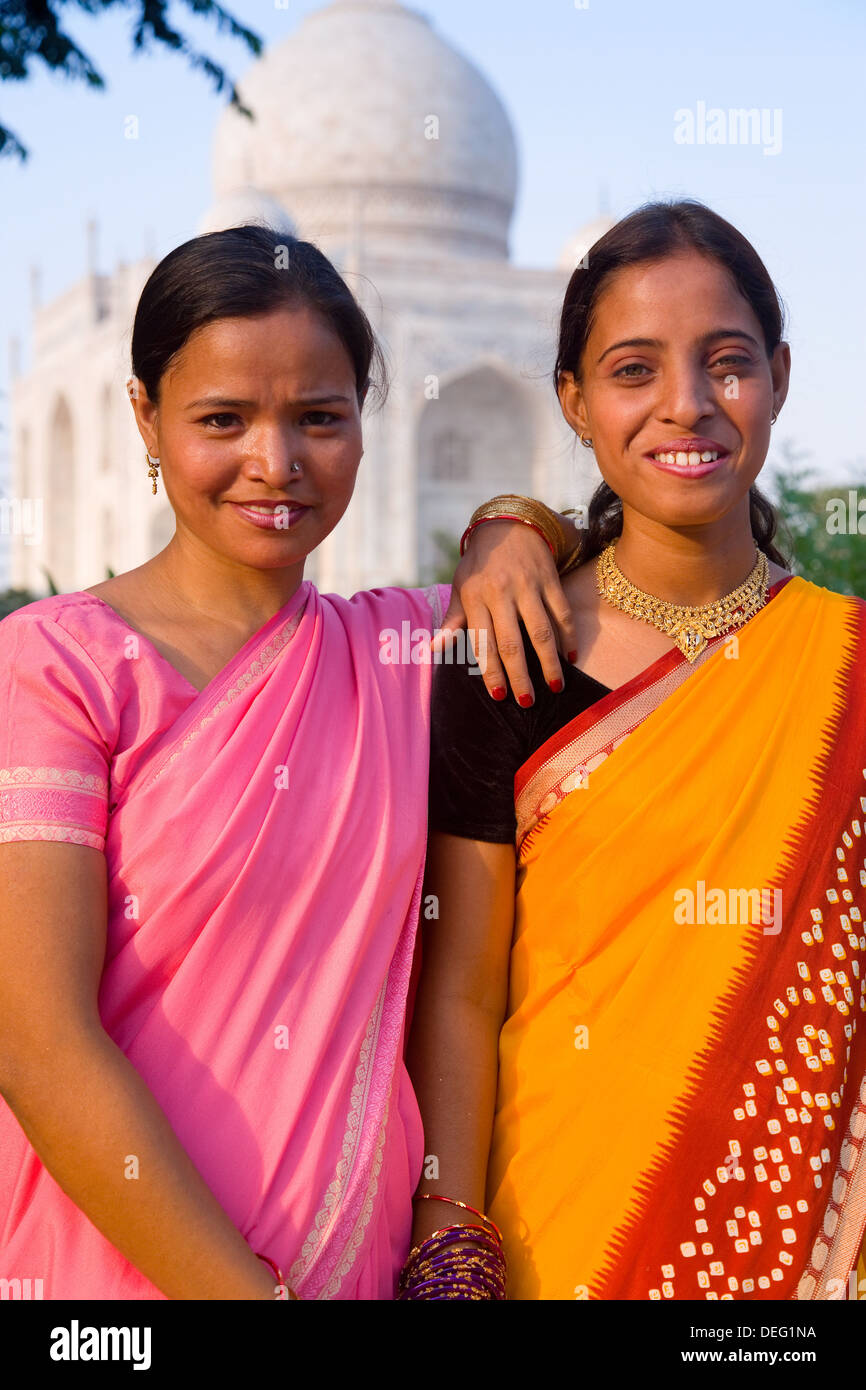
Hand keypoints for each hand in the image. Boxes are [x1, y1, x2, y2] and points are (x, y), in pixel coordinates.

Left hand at [434, 520, 578, 704]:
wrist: (508, 524)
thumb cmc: (479, 564)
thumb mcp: (460, 587)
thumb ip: (452, 620)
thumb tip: (434, 648)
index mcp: (475, 598)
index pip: (483, 642)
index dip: (491, 671)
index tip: (499, 695)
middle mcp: (501, 593)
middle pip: (512, 643)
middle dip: (520, 676)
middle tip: (527, 701)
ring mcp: (528, 586)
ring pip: (541, 631)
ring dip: (549, 662)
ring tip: (555, 686)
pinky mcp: (550, 579)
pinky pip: (561, 612)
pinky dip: (568, 635)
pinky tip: (571, 656)